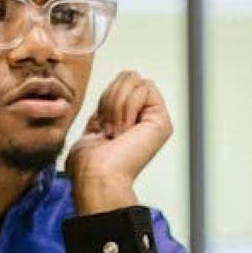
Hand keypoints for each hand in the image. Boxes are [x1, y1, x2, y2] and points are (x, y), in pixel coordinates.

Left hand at [66, 72, 171, 212]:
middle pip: (129, 77)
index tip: (101, 125)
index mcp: (132, 121)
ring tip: (115, 131)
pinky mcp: (161, 120)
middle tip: (109, 129)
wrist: (95, 176)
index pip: (121, 82)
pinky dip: (126, 106)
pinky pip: (144, 88)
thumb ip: (105, 111)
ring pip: (135, 80)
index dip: (106, 97)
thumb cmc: (89, 163)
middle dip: (111, 98)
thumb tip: (107, 99)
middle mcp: (147, 119)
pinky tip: (124, 129)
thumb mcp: (93, 127)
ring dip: (116, 105)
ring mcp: (156, 119)